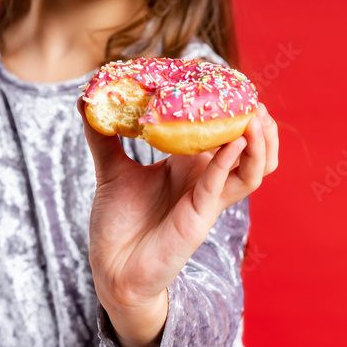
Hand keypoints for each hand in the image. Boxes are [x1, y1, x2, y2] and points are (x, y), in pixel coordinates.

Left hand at [78, 98, 278, 310]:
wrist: (111, 268)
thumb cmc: (117, 223)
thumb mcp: (110, 170)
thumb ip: (102, 135)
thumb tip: (86, 99)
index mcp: (189, 165)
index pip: (221, 131)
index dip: (230, 107)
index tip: (225, 78)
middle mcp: (205, 179)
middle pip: (250, 149)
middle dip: (259, 123)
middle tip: (253, 97)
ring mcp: (207, 199)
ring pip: (253, 170)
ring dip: (259, 143)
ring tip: (256, 117)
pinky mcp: (201, 217)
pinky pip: (223, 185)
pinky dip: (230, 162)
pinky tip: (235, 142)